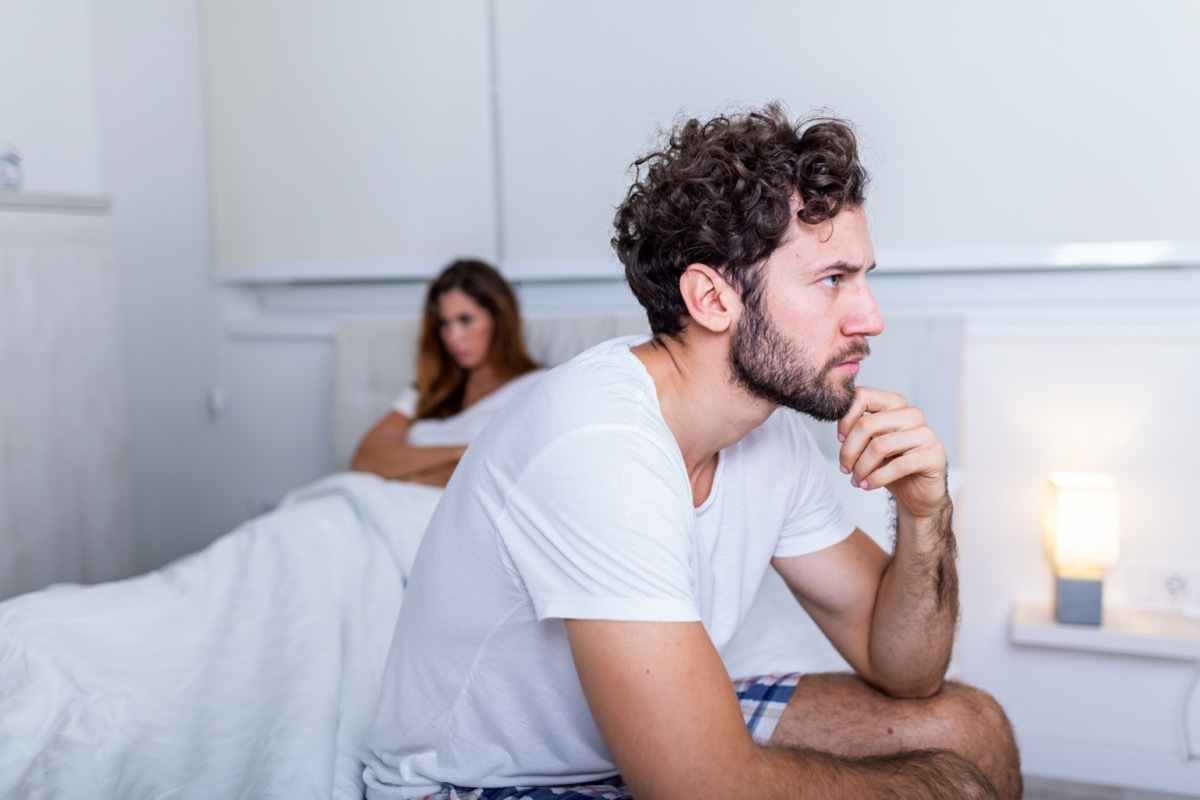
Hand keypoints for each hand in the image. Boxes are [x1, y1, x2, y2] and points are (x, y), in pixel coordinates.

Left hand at [836, 386, 947, 520]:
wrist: (917, 491)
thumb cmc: (890, 464)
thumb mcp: (869, 443)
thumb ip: (858, 429)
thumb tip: (839, 426)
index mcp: (895, 404)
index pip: (862, 396)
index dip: (845, 419)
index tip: (840, 439)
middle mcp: (911, 414)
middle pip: (867, 425)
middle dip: (849, 451)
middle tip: (845, 469)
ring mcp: (925, 434)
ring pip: (879, 446)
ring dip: (861, 467)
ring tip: (856, 480)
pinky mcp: (934, 455)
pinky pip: (898, 466)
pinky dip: (877, 478)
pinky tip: (868, 485)